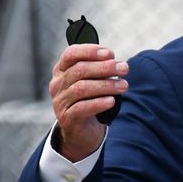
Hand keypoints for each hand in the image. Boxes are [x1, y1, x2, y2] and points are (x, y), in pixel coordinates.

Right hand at [48, 44, 128, 161]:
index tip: (110, 53)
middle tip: (124, 68)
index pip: (70, 54)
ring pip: (82, 88)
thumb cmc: (89, 100)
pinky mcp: (67, 118)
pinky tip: (112, 101)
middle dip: (104, 67)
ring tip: (123, 86)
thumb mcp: (93, 82)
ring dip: (106, 85)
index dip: (89, 51)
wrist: (82, 131)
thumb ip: (100, 71)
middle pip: (79, 70)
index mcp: (62, 71)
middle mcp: (58, 84)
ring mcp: (60, 102)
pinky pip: (82, 108)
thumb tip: (116, 63)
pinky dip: (99, 103)